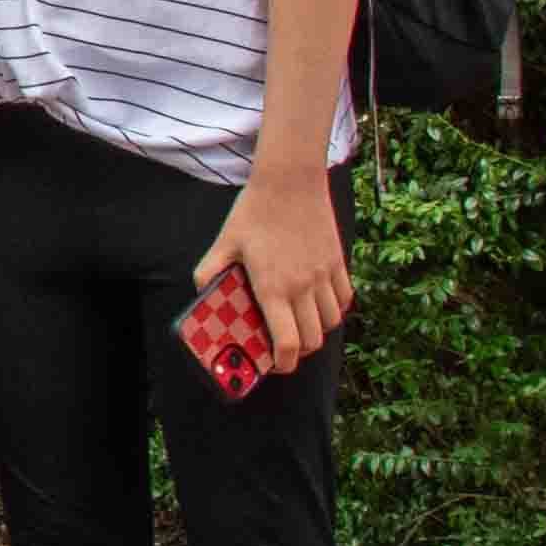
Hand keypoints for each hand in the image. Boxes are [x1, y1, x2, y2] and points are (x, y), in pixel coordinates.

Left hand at [199, 164, 351, 367]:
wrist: (289, 180)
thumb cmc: (253, 211)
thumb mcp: (224, 242)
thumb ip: (208, 272)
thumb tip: (200, 294)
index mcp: (272, 287)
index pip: (287, 344)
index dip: (282, 364)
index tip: (273, 365)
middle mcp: (302, 286)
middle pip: (312, 341)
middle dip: (297, 352)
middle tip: (283, 347)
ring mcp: (324, 275)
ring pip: (331, 323)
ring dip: (316, 331)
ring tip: (300, 325)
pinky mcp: (338, 262)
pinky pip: (345, 299)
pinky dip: (335, 309)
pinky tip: (319, 303)